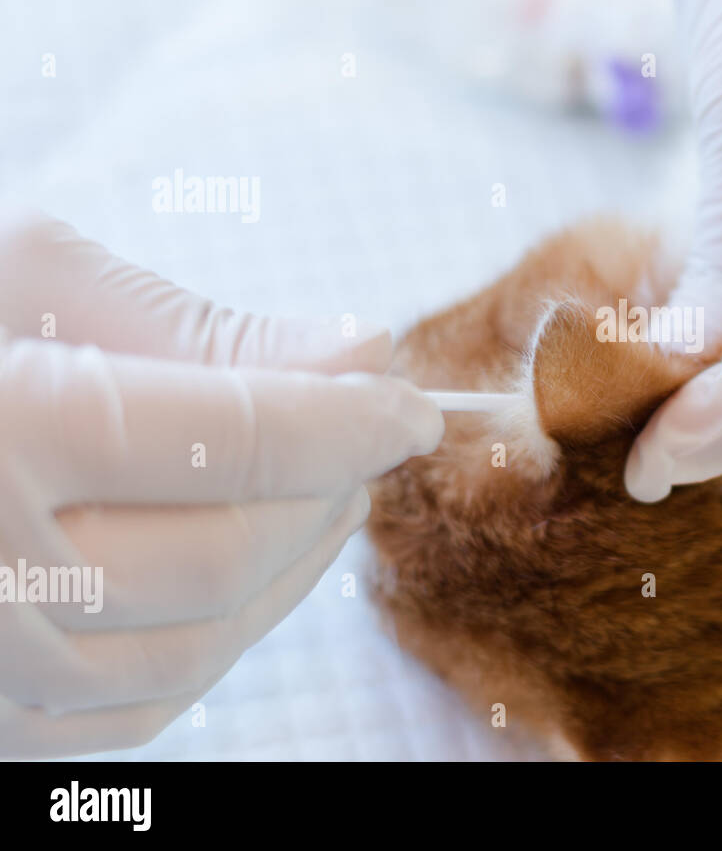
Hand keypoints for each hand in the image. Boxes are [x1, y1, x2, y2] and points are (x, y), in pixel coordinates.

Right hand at [0, 209, 442, 756]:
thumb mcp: (35, 286)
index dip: (347, 423)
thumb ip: (204, 331)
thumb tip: (364, 358)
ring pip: (197, 646)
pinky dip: (219, 639)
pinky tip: (250, 573)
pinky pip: (139, 705)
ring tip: (326, 496)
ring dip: (292, 570)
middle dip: (328, 492)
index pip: (230, 438)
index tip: (413, 409)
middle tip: (373, 437)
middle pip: (225, 555)